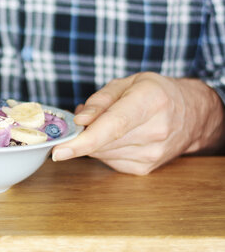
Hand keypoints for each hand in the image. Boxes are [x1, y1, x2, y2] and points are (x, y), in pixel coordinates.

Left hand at [52, 72, 224, 174]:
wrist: (193, 115)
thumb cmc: (155, 93)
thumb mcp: (128, 83)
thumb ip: (100, 100)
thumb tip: (79, 121)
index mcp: (149, 101)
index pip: (112, 127)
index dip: (83, 141)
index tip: (59, 151)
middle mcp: (155, 131)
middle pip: (101, 142)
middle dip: (82, 134)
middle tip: (85, 120)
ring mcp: (152, 154)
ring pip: (101, 154)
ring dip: (93, 141)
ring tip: (108, 124)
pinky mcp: (145, 169)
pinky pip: (109, 161)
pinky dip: (103, 150)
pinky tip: (117, 138)